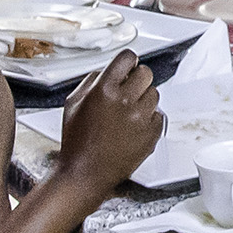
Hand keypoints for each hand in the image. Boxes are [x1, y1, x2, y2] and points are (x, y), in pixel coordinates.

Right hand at [54, 56, 162, 189]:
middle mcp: (124, 101)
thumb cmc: (77, 142)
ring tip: (128, 113)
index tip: (128, 66)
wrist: (85, 173)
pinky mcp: (151, 134)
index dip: (127, 62)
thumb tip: (107, 71)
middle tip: (129, 90)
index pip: (128, 58)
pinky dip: (149, 119)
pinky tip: (133, 127)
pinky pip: (159, 116)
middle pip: (146, 73)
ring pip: (154, 94)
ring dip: (143, 99)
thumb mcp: (73, 103)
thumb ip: (92, 81)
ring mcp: (140, 119)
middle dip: (137, 79)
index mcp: (104, 90)